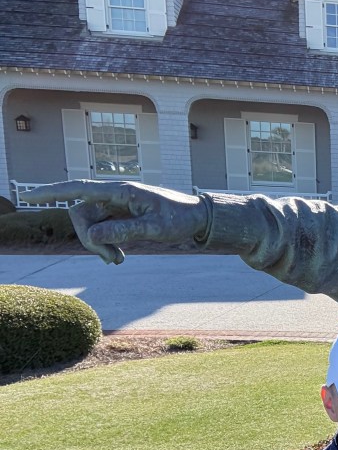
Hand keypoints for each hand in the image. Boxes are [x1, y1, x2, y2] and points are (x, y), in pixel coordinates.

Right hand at [21, 180, 208, 264]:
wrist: (197, 218)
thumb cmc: (180, 218)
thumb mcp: (155, 228)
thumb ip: (125, 230)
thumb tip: (92, 235)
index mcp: (121, 191)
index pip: (80, 189)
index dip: (52, 193)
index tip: (28, 196)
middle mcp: (114, 196)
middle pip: (80, 214)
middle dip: (89, 239)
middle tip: (113, 259)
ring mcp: (115, 207)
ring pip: (89, 226)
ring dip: (98, 246)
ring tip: (118, 260)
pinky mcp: (119, 217)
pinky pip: (100, 231)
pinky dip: (104, 246)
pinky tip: (118, 258)